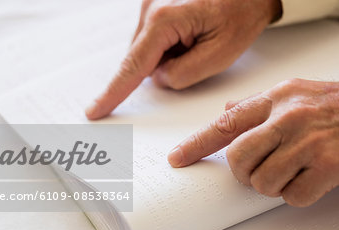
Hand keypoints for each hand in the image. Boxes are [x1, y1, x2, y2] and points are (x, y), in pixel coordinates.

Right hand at [86, 0, 281, 119]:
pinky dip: (171, 46)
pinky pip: (155, 40)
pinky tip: (192, 35)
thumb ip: (184, 74)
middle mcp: (151, 8)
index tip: (95, 110)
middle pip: (142, 59)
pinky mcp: (156, 6)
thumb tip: (161, 79)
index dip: (114, 92)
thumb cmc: (242, 11)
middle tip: (199, 51)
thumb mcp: (221, 53)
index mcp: (164, 19)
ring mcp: (152, 5)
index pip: (133, 66)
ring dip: (170, 56)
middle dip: (165, 67)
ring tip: (199, 39)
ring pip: (149, 51)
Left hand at [168, 79, 338, 206]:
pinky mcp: (328, 165)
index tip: (178, 158)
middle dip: (244, 174)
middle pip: (237, 159)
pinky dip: (300, 194)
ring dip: (274, 186)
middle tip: (261, 171)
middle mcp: (289, 116)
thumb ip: (259, 106)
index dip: (196, 144)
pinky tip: (315, 178)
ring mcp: (308, 140)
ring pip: (262, 182)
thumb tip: (228, 110)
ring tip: (295, 172)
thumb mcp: (298, 93)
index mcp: (277, 98)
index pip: (225, 123)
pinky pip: (293, 196)